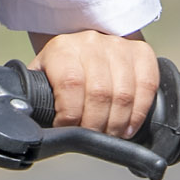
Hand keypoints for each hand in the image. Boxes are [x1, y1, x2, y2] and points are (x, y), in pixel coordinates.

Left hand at [36, 30, 157, 136]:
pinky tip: (128, 127)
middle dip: (96, 125)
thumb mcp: (43, 78)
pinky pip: (146, 86)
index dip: (71, 115)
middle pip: (100, 93)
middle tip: (92, 138)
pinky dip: (139, 113)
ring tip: (110, 135)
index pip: (70, 85)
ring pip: (124, 94)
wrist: (85, 41)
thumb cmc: (61, 70)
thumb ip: (39, 99)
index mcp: (62, 49)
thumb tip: (32, 128)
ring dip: (118, 124)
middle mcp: (91, 42)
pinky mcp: (142, 52)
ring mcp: (119, 46)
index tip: (68, 131)